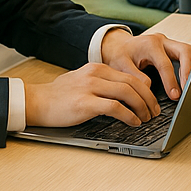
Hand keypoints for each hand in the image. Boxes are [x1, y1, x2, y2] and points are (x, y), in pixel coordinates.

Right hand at [23, 62, 161, 127]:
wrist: (36, 102)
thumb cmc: (58, 96)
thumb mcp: (83, 82)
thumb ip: (102, 84)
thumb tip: (125, 95)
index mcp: (97, 68)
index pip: (130, 76)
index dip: (146, 90)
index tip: (152, 101)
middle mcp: (95, 74)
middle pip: (133, 83)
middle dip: (148, 99)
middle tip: (155, 111)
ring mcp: (90, 87)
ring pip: (127, 93)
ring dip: (142, 107)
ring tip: (146, 118)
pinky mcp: (85, 103)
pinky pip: (114, 107)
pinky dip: (128, 115)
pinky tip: (133, 122)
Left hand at [101, 30, 190, 97]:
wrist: (118, 46)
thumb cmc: (119, 54)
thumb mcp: (120, 65)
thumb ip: (135, 76)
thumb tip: (149, 88)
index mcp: (150, 44)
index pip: (166, 63)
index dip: (171, 81)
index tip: (175, 95)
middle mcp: (162, 41)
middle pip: (185, 51)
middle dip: (190, 70)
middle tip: (189, 88)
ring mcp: (169, 44)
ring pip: (190, 51)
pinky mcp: (172, 49)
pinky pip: (187, 55)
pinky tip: (189, 79)